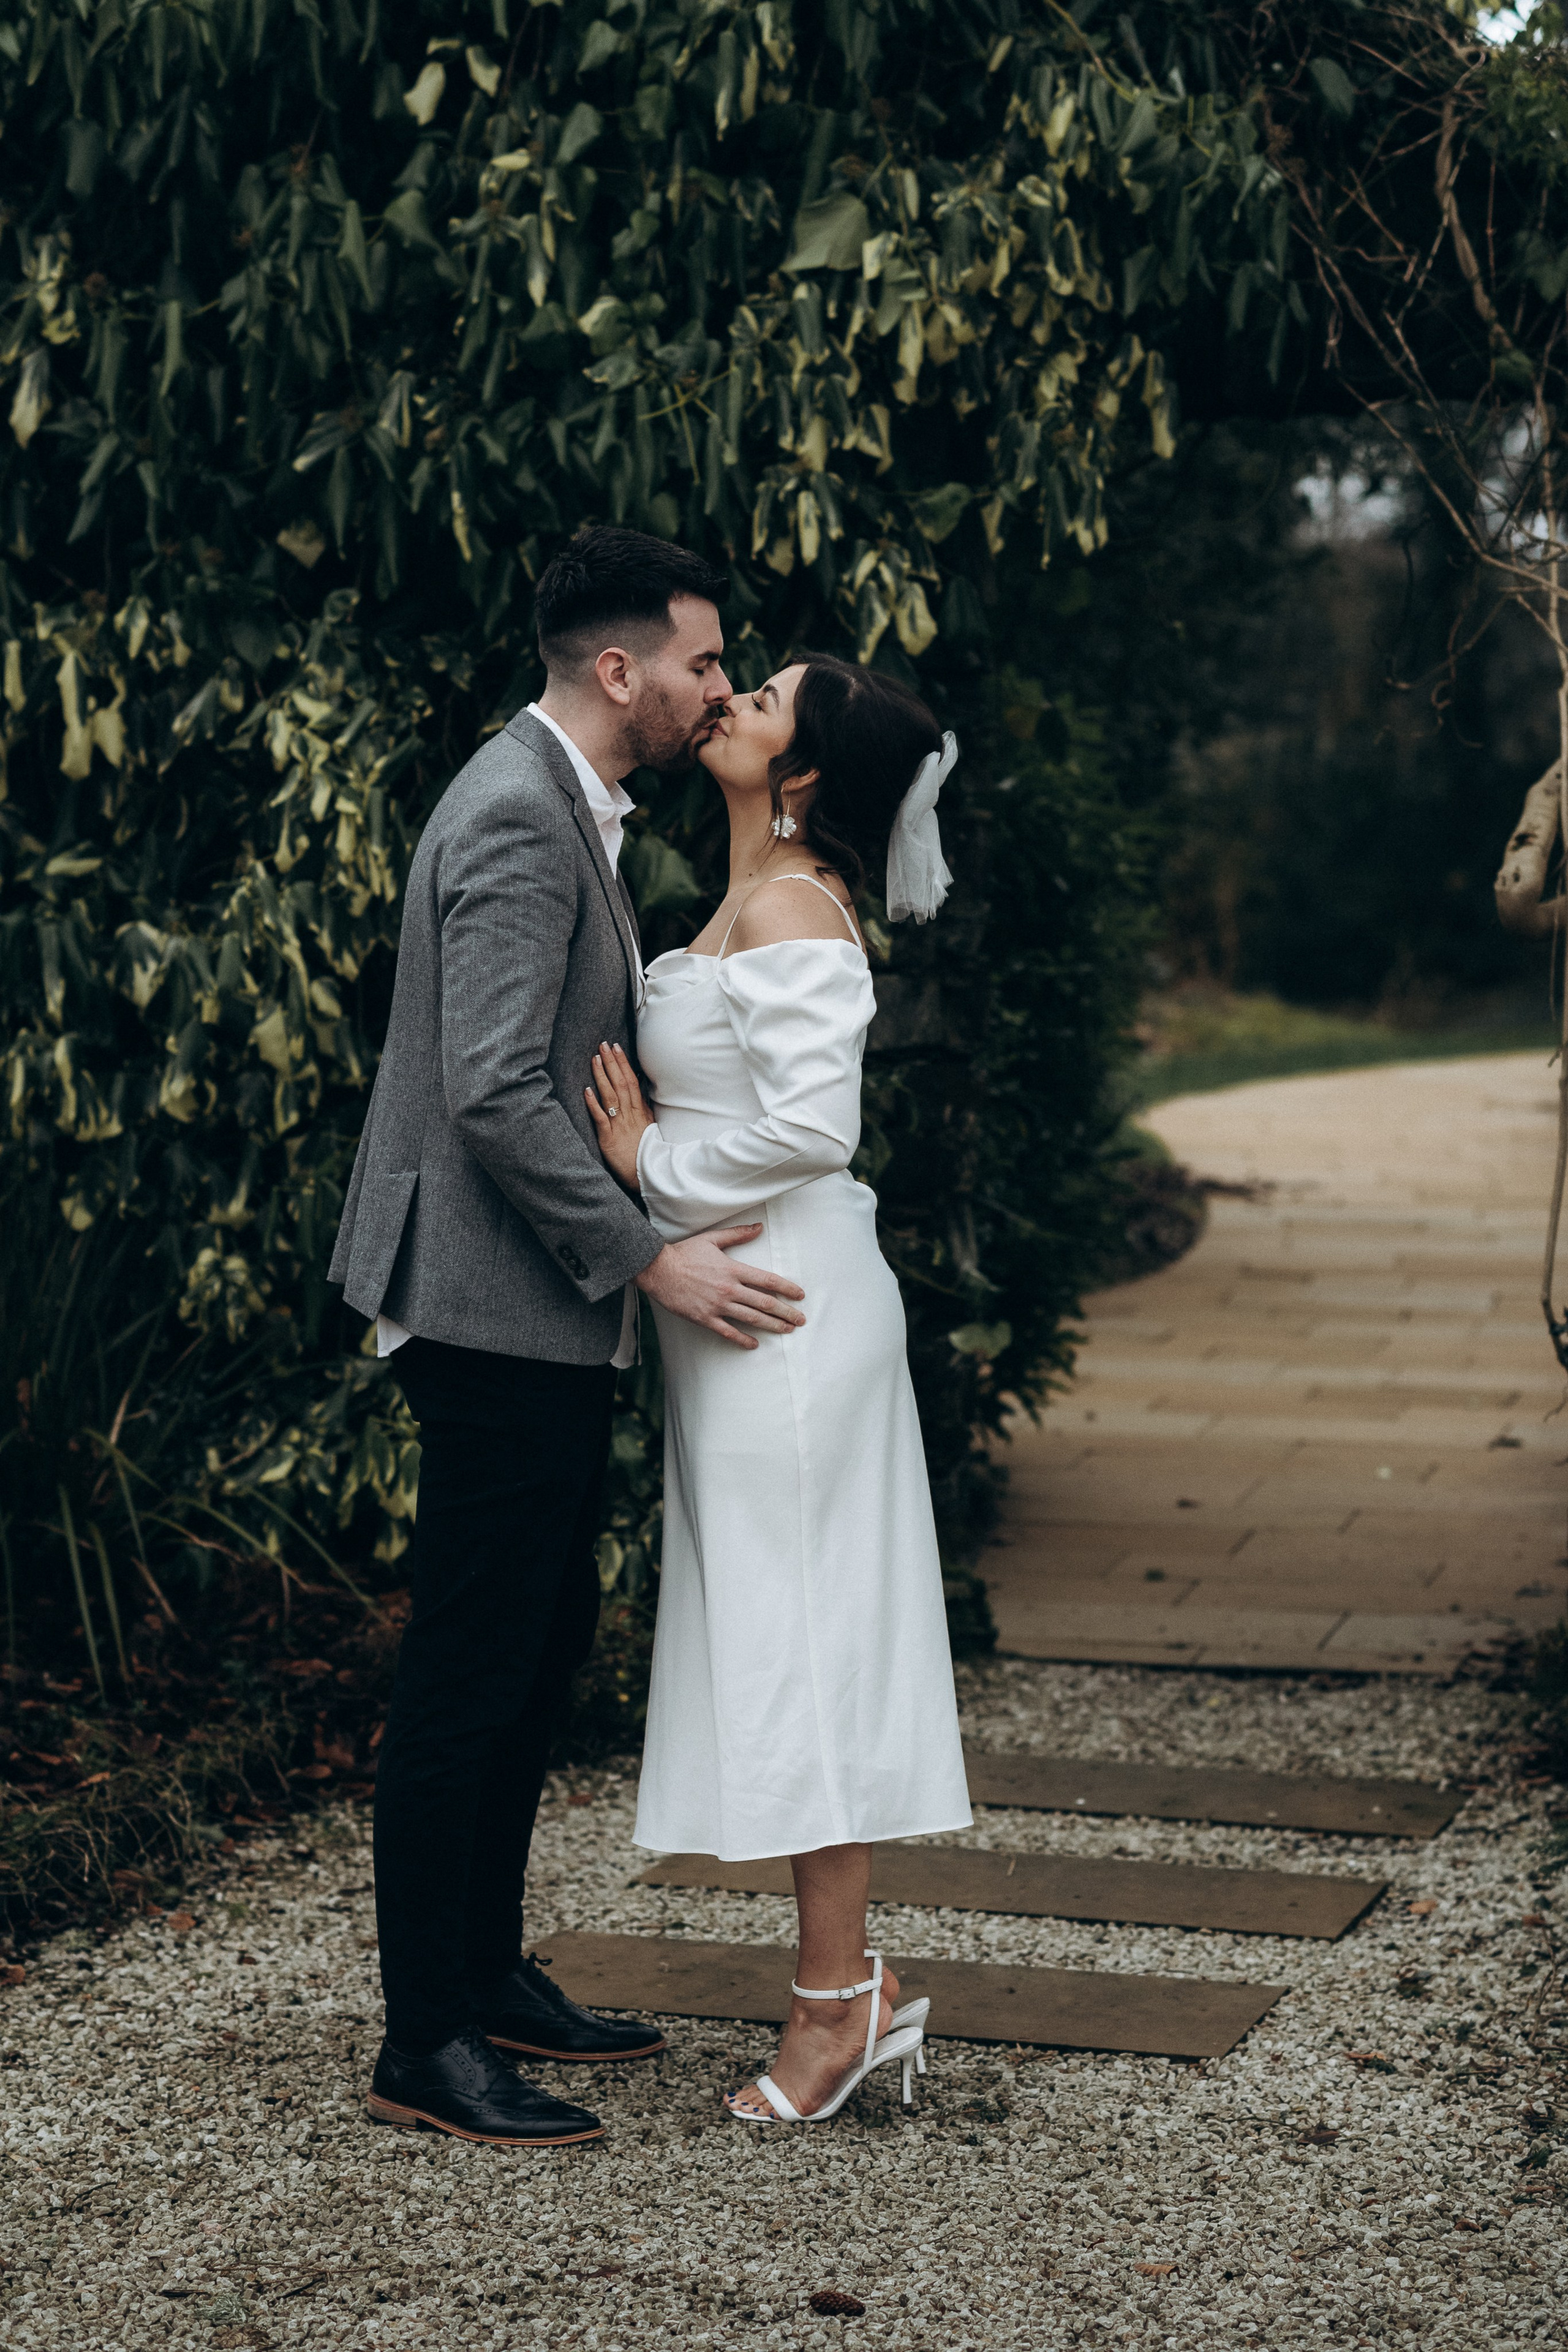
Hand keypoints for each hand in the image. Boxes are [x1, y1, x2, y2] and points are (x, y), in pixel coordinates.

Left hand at [584, 1040, 653, 1191]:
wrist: (648, 1175)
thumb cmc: (647, 1153)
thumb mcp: (649, 1127)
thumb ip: (643, 1109)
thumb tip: (640, 1091)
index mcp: (640, 1112)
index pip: (632, 1081)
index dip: (624, 1064)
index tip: (617, 1048)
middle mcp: (631, 1115)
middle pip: (622, 1083)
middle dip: (612, 1063)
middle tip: (603, 1044)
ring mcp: (620, 1125)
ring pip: (611, 1096)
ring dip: (602, 1076)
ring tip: (595, 1059)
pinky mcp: (609, 1139)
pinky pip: (601, 1118)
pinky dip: (594, 1104)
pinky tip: (587, 1090)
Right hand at [635, 1226, 806, 1349]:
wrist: (657, 1270)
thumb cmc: (684, 1253)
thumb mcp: (712, 1238)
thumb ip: (738, 1234)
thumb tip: (759, 1226)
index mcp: (733, 1269)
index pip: (768, 1280)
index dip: (787, 1289)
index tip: (800, 1295)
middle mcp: (729, 1289)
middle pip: (765, 1303)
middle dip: (786, 1313)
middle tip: (801, 1320)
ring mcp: (717, 1305)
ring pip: (751, 1319)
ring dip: (772, 1326)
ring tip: (788, 1330)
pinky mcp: (704, 1318)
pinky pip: (728, 1332)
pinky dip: (743, 1339)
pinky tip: (754, 1344)